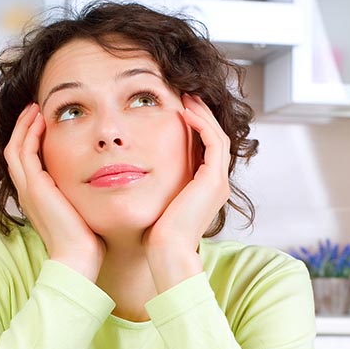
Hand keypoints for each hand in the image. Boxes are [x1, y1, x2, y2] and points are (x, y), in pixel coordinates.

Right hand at [4, 103, 104, 280]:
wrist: (78, 258)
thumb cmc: (86, 240)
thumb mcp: (82, 210)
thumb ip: (83, 195)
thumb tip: (102, 183)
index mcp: (37, 197)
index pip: (26, 161)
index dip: (32, 140)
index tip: (44, 124)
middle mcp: (27, 192)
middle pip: (15, 150)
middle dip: (25, 128)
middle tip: (36, 110)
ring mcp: (28, 189)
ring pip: (15, 147)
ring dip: (25, 125)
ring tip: (36, 109)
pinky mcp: (35, 186)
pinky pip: (24, 151)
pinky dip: (30, 133)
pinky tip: (42, 120)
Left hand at [144, 94, 230, 290]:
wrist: (164, 253)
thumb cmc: (153, 235)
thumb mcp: (154, 202)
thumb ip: (153, 184)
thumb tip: (131, 170)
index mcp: (204, 190)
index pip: (205, 149)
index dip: (193, 127)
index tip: (175, 109)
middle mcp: (216, 185)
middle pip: (214, 138)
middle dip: (200, 115)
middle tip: (184, 94)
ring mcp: (218, 183)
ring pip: (216, 135)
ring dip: (201, 114)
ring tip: (185, 96)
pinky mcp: (213, 181)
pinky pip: (213, 142)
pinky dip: (201, 124)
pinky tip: (183, 111)